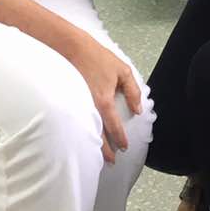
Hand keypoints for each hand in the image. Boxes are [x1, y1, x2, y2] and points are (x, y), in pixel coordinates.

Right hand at [63, 32, 141, 163]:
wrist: (74, 49)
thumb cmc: (99, 58)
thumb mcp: (123, 70)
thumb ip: (133, 91)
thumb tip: (137, 109)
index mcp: (104, 100)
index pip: (114, 126)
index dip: (120, 139)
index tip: (124, 148)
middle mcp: (91, 107)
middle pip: (98, 136)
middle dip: (105, 151)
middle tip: (111, 161)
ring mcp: (79, 106)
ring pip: (87, 132)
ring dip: (94, 145)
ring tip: (99, 157)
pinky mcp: (72, 103)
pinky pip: (80, 122)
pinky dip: (84, 133)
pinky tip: (85, 137)